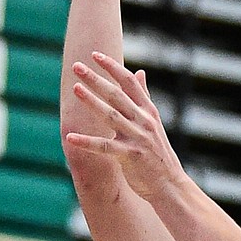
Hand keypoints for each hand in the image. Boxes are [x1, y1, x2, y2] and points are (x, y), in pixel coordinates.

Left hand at [66, 54, 183, 202]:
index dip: (112, 67)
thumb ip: (144, 97)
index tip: (95, 55)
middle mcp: (144, 121)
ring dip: (92, 102)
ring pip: (110, 116)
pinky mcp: (131, 156)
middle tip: (77, 66)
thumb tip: (140, 72)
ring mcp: (138, 138)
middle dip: (96, 79)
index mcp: (148, 111)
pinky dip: (87, 142)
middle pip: (117, 95)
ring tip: (75, 88)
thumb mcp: (153, 122)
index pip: (130, 83)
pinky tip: (70, 137)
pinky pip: (105, 147)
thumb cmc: (158, 154)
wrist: (170, 185)